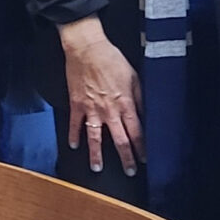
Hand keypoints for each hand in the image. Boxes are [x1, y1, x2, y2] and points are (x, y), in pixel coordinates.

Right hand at [60, 18, 143, 176]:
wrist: (87, 49)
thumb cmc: (111, 59)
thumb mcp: (134, 77)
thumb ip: (140, 98)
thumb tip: (146, 114)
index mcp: (125, 103)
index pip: (137, 132)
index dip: (141, 147)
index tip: (145, 159)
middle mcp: (109, 110)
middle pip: (119, 139)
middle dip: (125, 157)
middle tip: (129, 171)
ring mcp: (91, 109)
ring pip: (95, 137)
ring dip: (97, 154)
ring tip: (97, 167)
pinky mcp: (77, 104)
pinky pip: (75, 124)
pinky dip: (74, 135)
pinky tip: (74, 145)